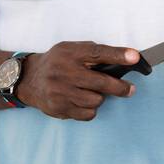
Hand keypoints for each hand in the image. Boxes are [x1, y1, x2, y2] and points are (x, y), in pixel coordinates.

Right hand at [16, 41, 138, 120]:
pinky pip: (88, 114)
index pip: (98, 53)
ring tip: (92, 92)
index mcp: (70, 53)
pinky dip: (90, 109)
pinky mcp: (59, 108)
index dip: (118, 55)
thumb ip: (93, 53)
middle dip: (120, 87)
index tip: (135, 58)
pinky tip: (82, 101)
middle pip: (101, 82)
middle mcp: (64, 72)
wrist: (29, 79)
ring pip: (96, 101)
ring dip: (100, 98)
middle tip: (129, 89)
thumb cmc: (57, 62)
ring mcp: (60, 91)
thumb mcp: (71, 49)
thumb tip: (124, 58)